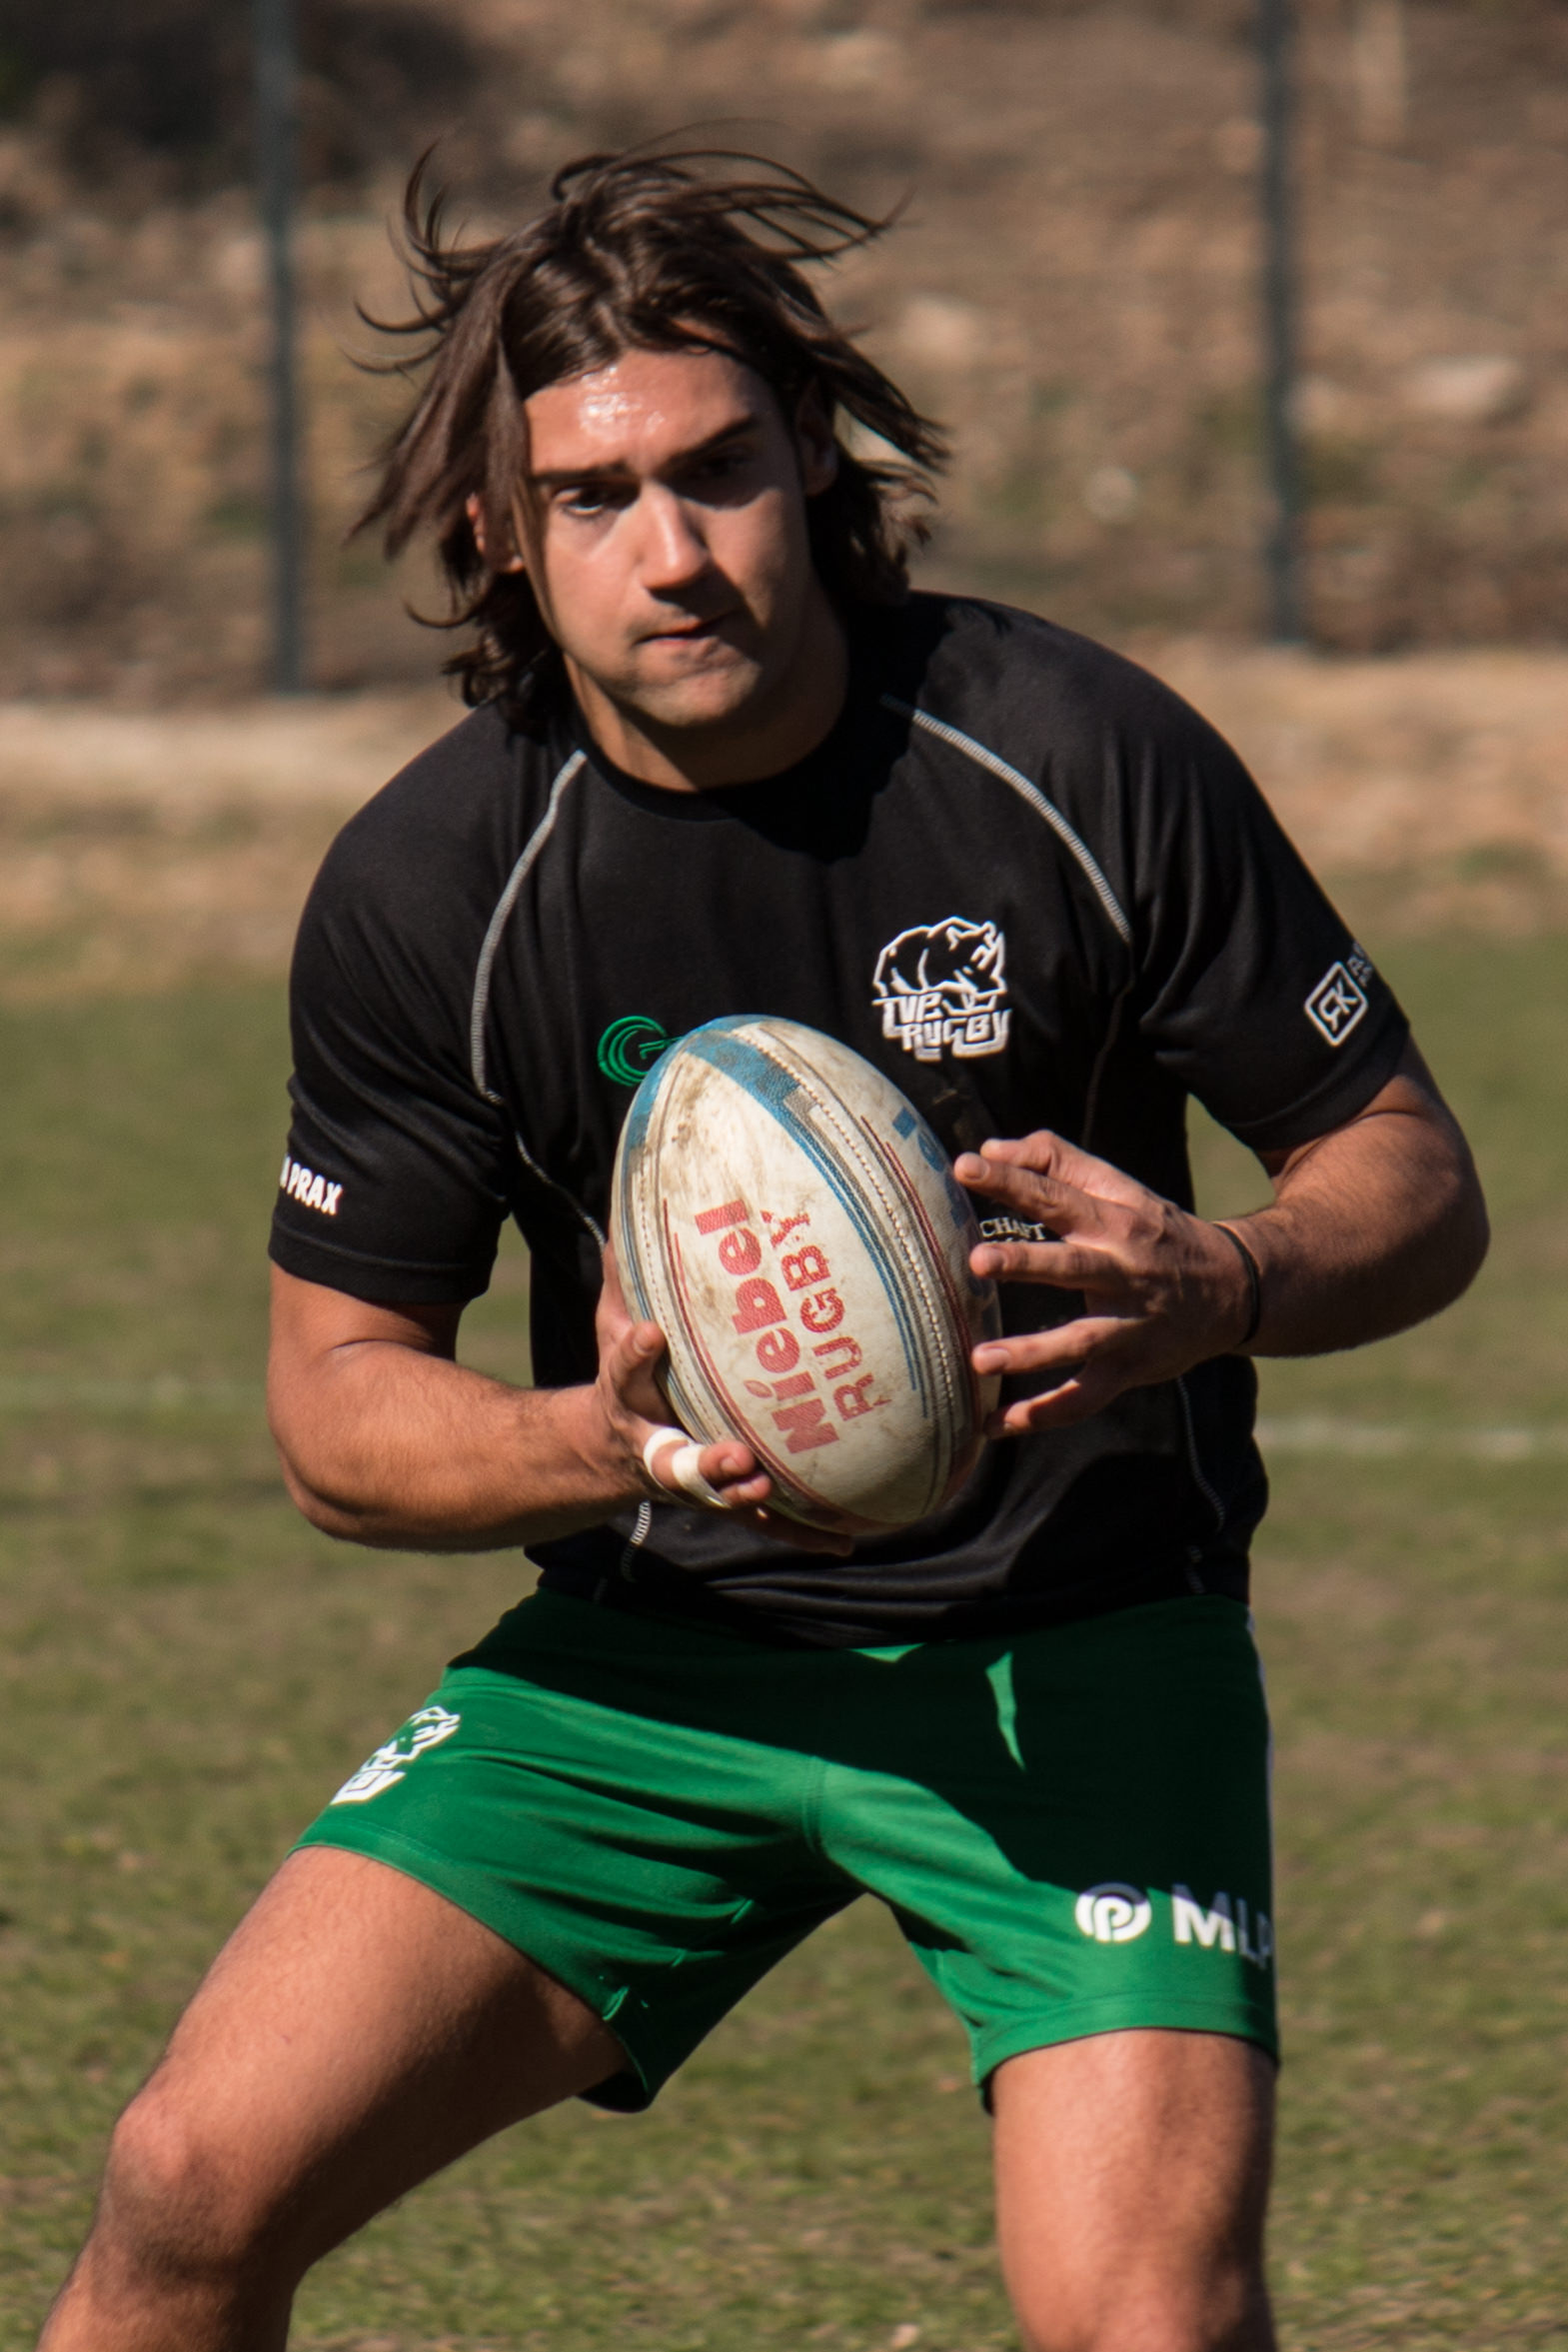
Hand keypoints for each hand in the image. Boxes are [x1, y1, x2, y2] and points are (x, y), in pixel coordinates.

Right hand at [594, 1244, 852, 1556]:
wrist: (605, 1452)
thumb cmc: (624, 1376)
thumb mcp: (611, 1325)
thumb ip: (624, 1277)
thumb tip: (633, 1208)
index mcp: (625, 1397)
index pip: (624, 1371)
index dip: (635, 1353)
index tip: (652, 1332)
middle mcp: (654, 1445)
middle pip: (676, 1459)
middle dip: (708, 1461)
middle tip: (739, 1455)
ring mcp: (688, 1479)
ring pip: (719, 1496)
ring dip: (747, 1498)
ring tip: (774, 1490)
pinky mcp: (720, 1499)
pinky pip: (762, 1520)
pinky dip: (800, 1531)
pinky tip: (844, 1541)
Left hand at [956, 1132, 1255, 1434]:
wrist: (1234, 1287)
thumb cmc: (1154, 1232)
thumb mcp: (1119, 1188)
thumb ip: (1054, 1162)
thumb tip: (988, 1150)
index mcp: (1113, 1222)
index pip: (1057, 1196)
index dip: (1012, 1180)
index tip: (965, 1166)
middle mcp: (1122, 1271)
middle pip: (1071, 1266)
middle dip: (1025, 1263)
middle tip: (977, 1262)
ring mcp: (1128, 1325)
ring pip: (1080, 1342)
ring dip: (1032, 1353)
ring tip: (980, 1360)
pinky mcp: (1130, 1368)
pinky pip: (1085, 1398)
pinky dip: (1044, 1415)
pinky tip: (997, 1427)